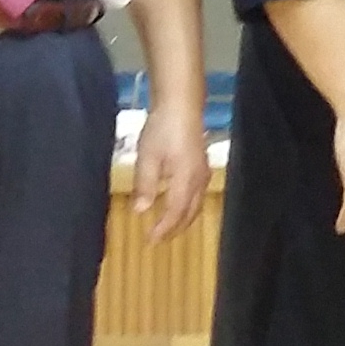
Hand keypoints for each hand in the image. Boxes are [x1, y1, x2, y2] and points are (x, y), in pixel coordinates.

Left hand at [136, 102, 212, 242]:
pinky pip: (198, 194)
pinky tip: (178, 203)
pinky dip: (188, 206)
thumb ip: (146, 185)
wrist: (181, 104)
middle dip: (175, 228)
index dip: (164, 228)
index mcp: (185, 179)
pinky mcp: (202, 165)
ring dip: (183, 219)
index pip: (176, 212)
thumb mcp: (147, 157)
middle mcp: (199, 180)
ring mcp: (203, 172)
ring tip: (168, 226)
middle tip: (158, 239)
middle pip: (190, 212)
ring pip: (196, 205)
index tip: (150, 240)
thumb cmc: (162, 128)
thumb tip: (141, 211)